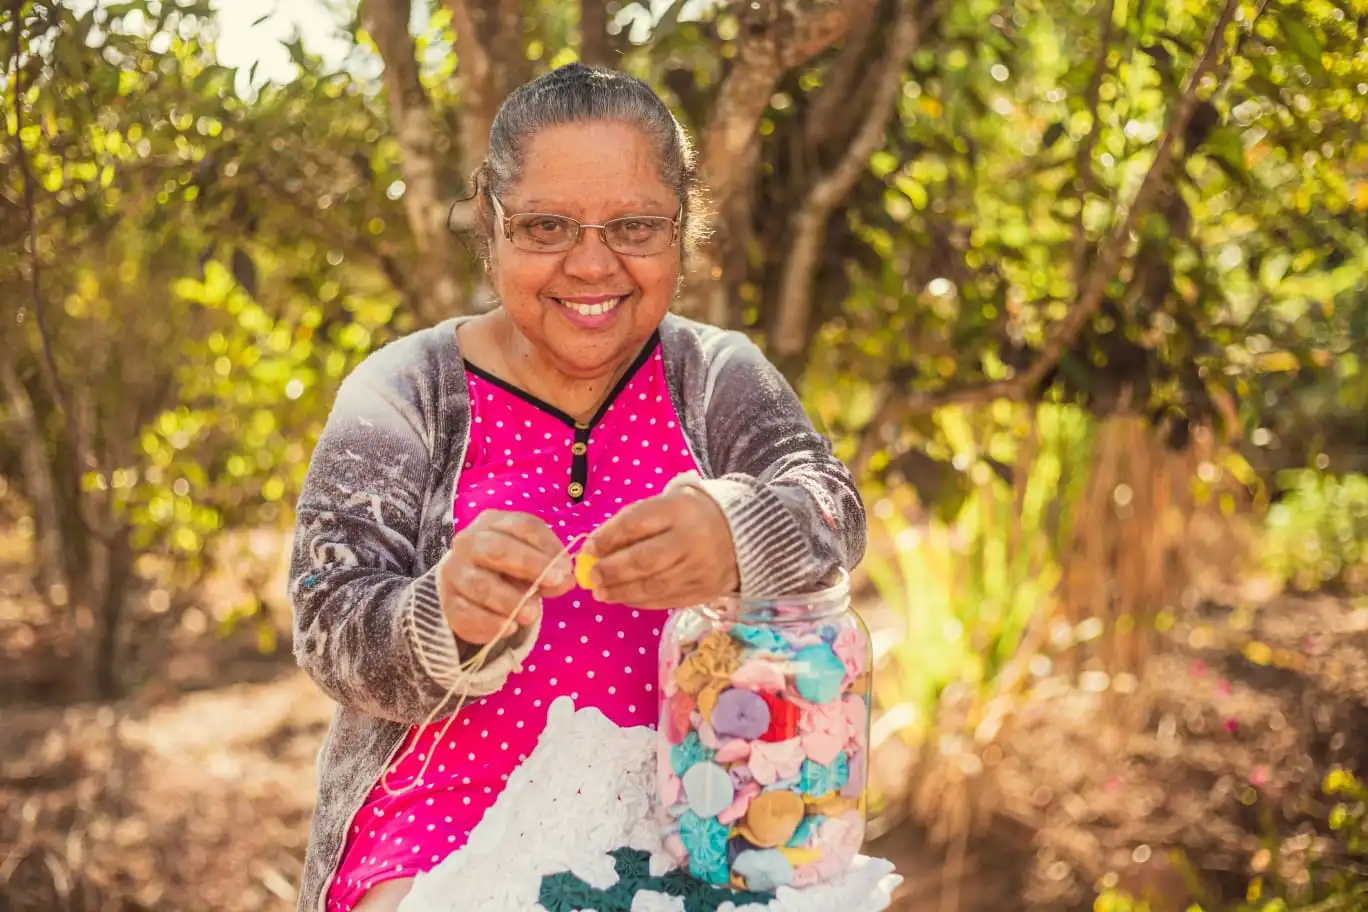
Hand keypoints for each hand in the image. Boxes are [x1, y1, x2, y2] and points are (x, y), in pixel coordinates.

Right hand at [438, 511, 573, 644]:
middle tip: (554, 582)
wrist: (467, 589)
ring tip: (533, 614)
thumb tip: (567, 579)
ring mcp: (455, 573)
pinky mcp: (448, 603)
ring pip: (480, 584)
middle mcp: (469, 542)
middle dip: (529, 565)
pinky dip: (490, 623)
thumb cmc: (507, 568)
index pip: (522, 526)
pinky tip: (510, 628)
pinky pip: (466, 614)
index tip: (565, 567)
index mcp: (493, 523)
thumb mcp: (532, 565)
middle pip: (497, 549)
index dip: (546, 546)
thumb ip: (550, 571)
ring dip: (509, 600)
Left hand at [579, 486, 738, 608]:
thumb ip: (630, 524)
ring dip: (622, 592)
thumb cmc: (688, 516)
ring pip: (655, 586)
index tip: (588, 549)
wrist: (741, 532)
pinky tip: (624, 598)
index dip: (608, 538)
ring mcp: (701, 569)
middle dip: (612, 571)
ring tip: (602, 593)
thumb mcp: (663, 506)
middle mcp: (693, 539)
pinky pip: (667, 601)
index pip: (636, 523)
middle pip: (645, 560)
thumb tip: (594, 550)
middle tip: (592, 578)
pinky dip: (641, 601)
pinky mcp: (705, 591)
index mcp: (679, 510)